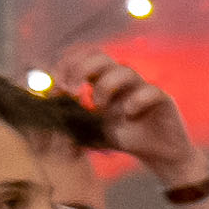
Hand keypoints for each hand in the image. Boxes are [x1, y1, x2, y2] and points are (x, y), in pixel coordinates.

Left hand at [53, 47, 197, 177]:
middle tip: (72, 90)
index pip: (83, 57)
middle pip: (100, 55)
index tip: (56, 86)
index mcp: (103, 80)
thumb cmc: (124, 137)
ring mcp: (142, 87)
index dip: (66, 65)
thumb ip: (72, 116)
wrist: (157, 153)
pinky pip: (150, 91)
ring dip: (105, 86)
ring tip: (99, 107)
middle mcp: (122, 79)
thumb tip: (46, 108)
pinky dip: (136, 102)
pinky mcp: (162, 99)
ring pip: (124, 70)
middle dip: (80, 69)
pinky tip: (129, 116)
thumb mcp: (91, 127)